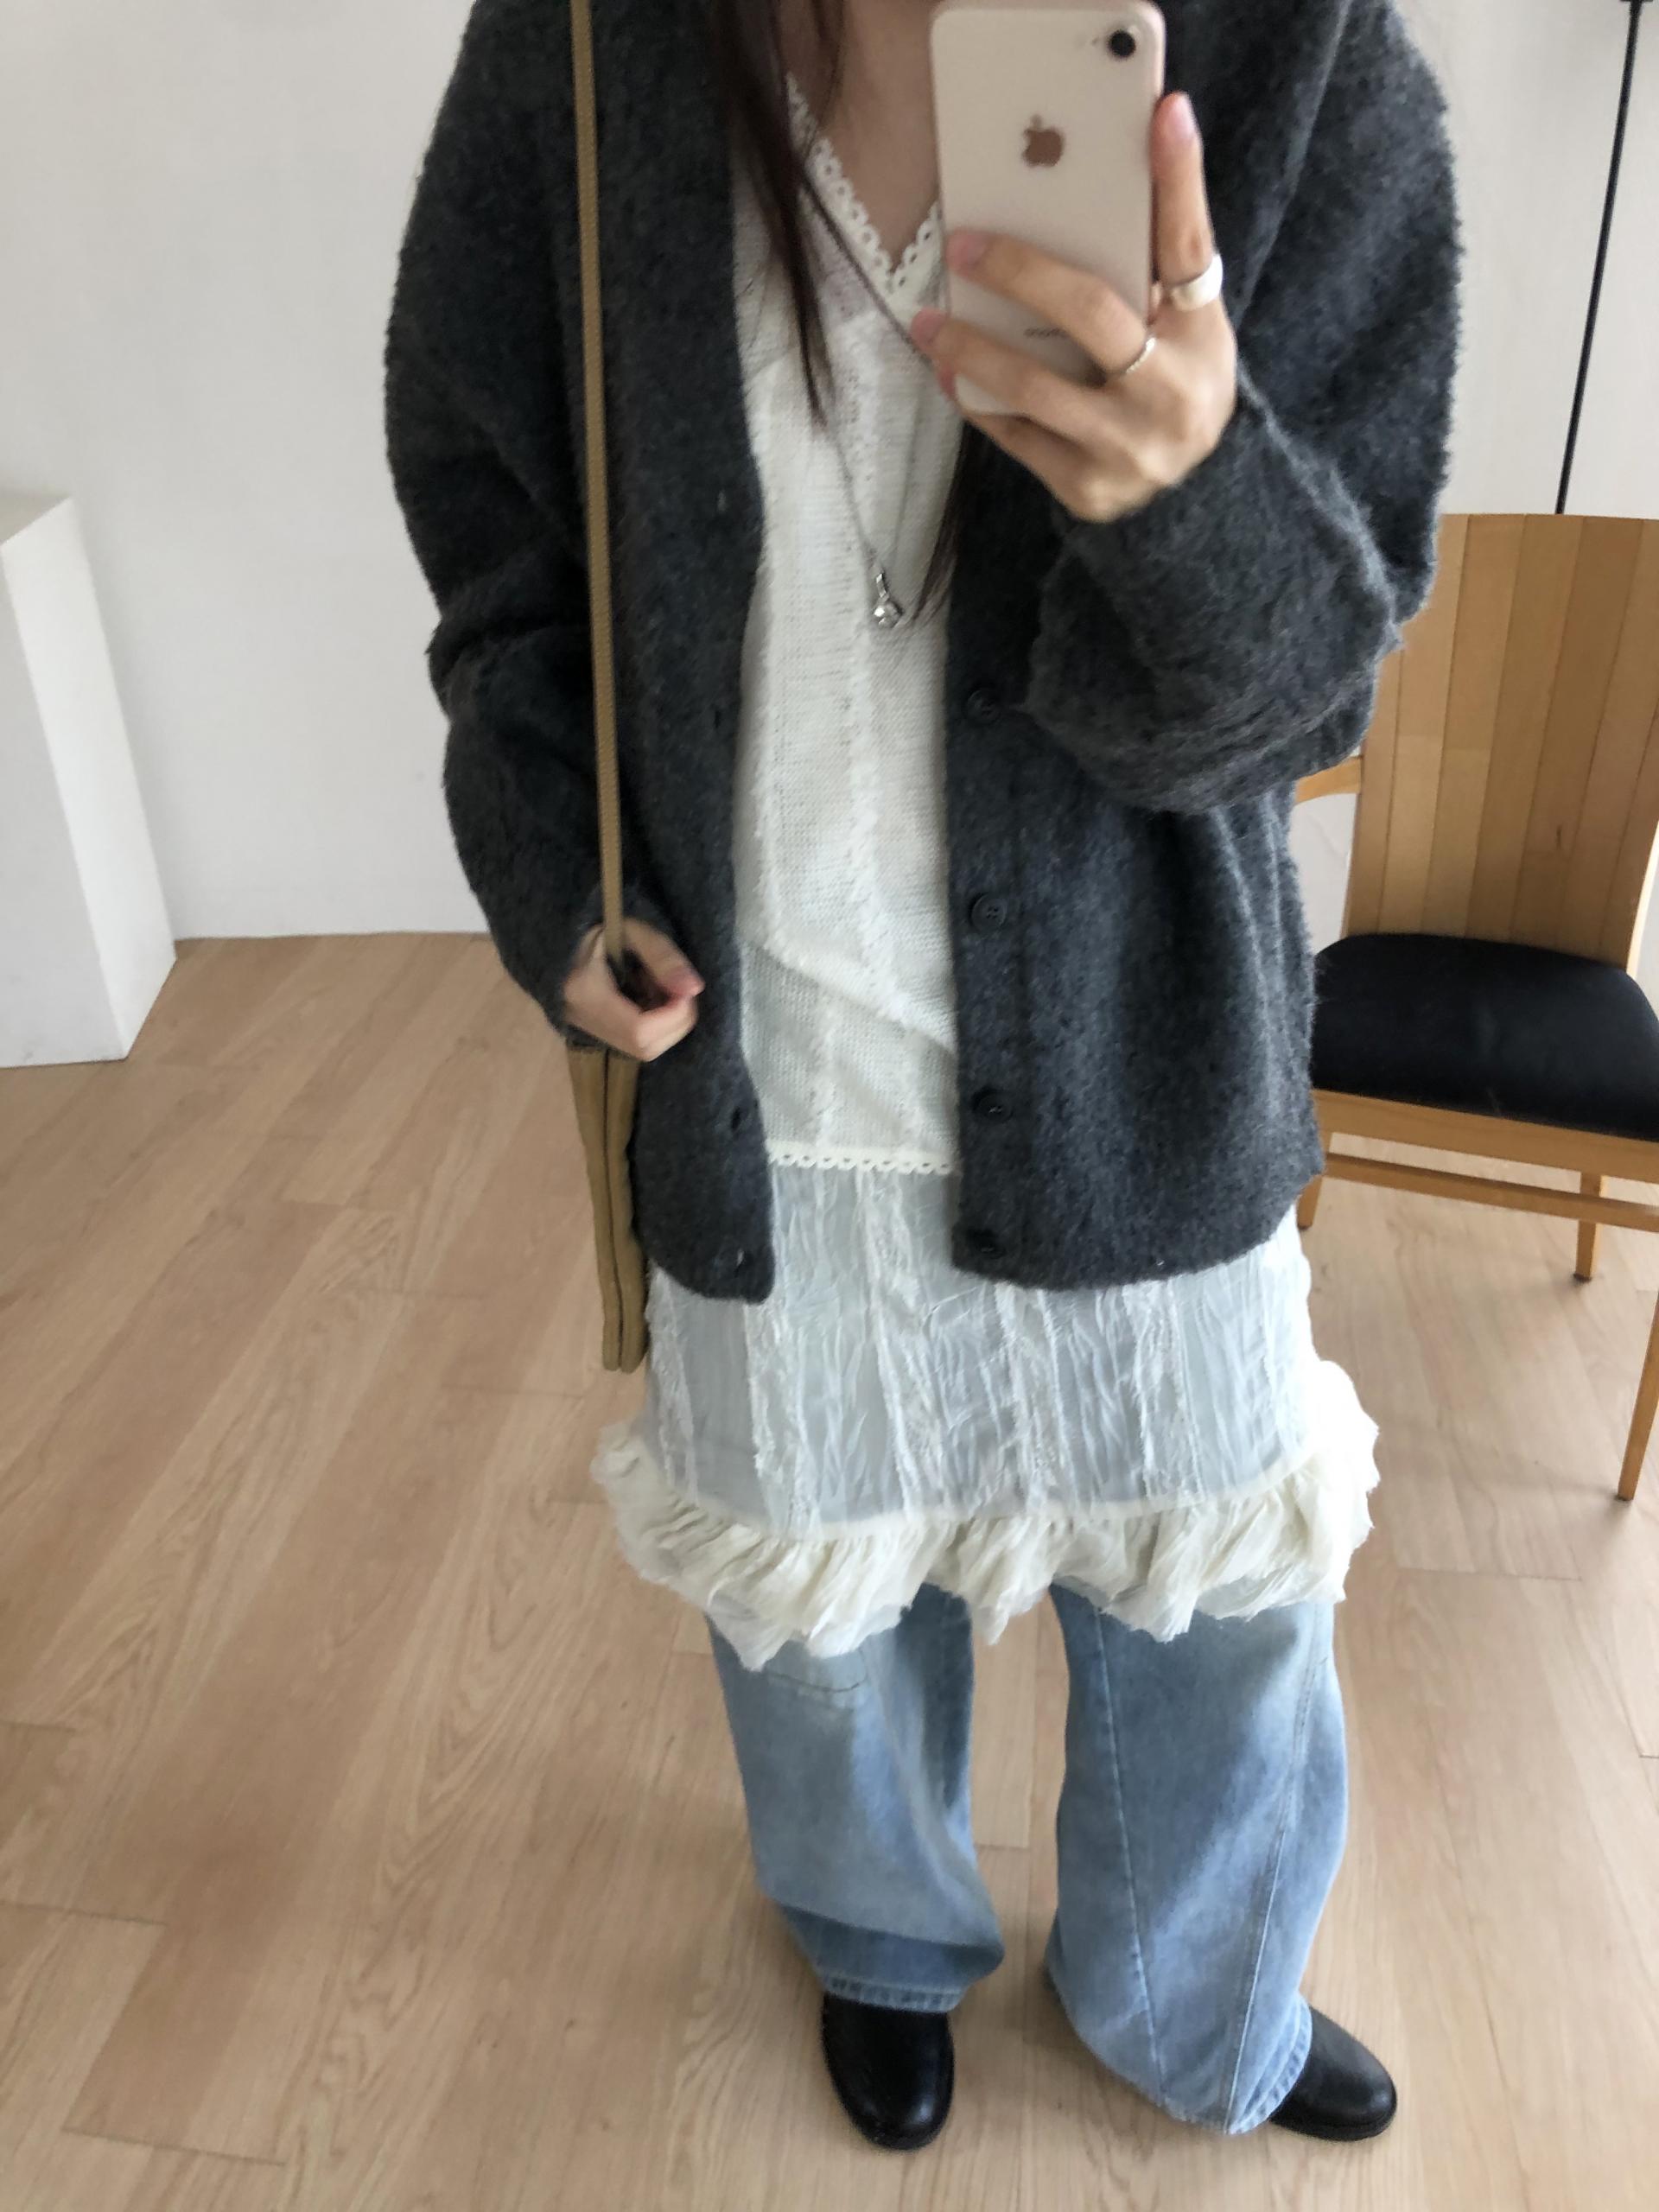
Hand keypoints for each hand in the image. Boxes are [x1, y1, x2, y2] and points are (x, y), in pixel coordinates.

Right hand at [563, 916, 703, 1059]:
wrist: (564, 935)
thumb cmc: (598, 924)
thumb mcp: (632, 930)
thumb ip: (663, 956)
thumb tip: (694, 988)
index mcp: (584, 993)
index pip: (640, 1031)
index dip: (674, 1016)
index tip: (685, 987)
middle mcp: (583, 1020)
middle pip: (646, 1048)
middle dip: (676, 1021)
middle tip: (678, 986)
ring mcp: (589, 1030)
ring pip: (644, 1050)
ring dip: (668, 1021)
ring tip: (659, 986)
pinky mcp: (598, 1033)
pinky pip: (637, 1042)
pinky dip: (657, 1022)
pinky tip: (649, 993)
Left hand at [909, 91, 1236, 523]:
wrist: (1187, 498)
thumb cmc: (1171, 383)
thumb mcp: (1182, 326)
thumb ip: (1152, 264)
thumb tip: (1118, 163)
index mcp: (1201, 338)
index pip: (1189, 247)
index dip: (1179, 178)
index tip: (1164, 112)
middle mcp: (1170, 395)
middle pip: (1091, 313)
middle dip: (1021, 270)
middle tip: (962, 245)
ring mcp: (1126, 449)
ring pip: (1033, 387)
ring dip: (969, 347)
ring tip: (925, 320)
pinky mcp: (1085, 487)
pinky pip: (1015, 435)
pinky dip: (976, 398)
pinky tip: (947, 370)